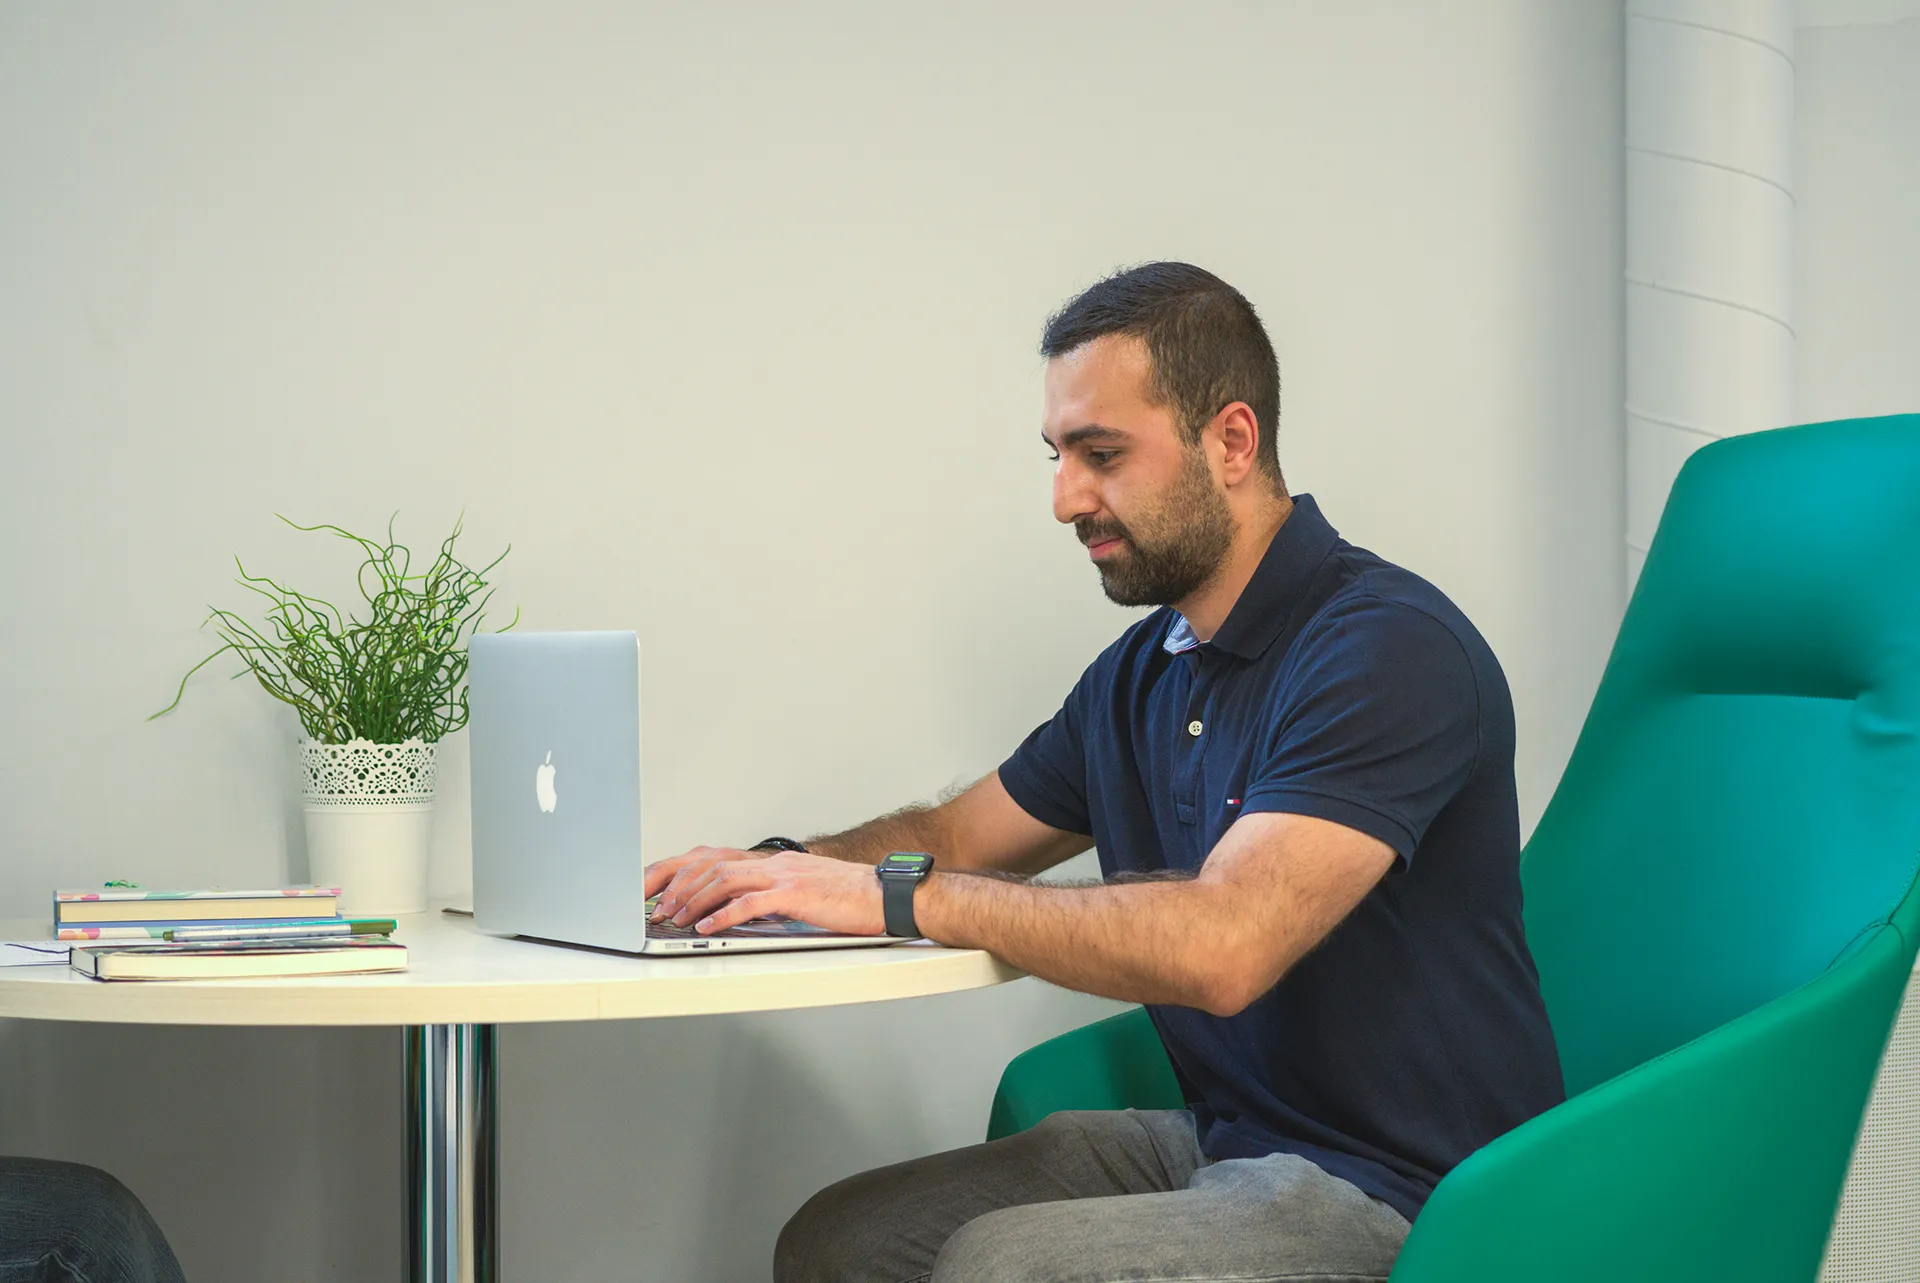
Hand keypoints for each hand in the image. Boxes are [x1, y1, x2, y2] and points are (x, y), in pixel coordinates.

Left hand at [667, 851, 886, 935]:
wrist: (884, 893)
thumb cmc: (849, 897)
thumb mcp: (801, 892)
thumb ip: (770, 898)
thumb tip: (739, 913)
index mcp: (772, 863)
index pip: (714, 858)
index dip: (681, 871)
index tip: (657, 888)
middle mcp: (773, 864)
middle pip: (711, 864)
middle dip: (676, 883)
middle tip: (654, 903)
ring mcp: (783, 876)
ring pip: (724, 879)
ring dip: (693, 900)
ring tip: (673, 917)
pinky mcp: (795, 895)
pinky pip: (750, 903)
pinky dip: (723, 915)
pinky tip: (706, 928)